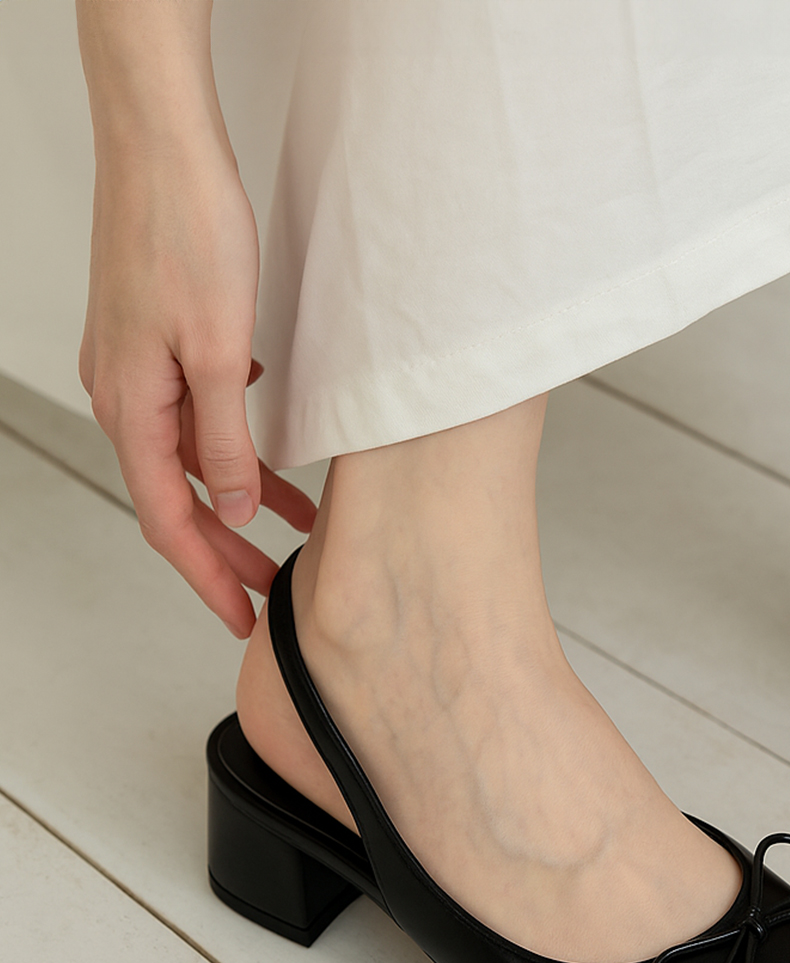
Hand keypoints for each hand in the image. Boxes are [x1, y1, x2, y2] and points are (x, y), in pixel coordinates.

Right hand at [79, 145, 315, 637]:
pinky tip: (268, 449)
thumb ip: (224, 439)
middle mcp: (124, 395)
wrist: (162, 147)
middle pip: (176, 497)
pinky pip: (193, 413)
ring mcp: (137, 368)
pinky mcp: (157, 341)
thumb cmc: (187, 234)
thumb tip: (230, 508)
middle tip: (269, 587)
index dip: (208, 576)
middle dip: (225, 548)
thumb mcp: (219, 353)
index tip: (242, 616)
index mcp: (131, 408)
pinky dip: (231, 443)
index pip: (167, 520)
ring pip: (189, 456)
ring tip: (292, 526)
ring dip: (237, 495)